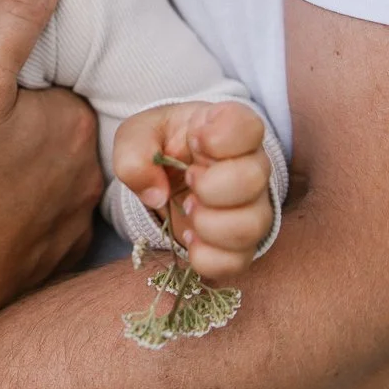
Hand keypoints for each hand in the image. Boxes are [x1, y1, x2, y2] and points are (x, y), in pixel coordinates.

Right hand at [0, 0, 102, 338]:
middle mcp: (90, 181)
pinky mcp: (45, 269)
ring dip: (34, 170)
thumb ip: (16, 13)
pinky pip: (45, 228)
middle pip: (70, 131)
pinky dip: (24, 217)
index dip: (41, 77)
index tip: (8, 80)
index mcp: (78, 129)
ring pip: (61, 180)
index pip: (73, 84)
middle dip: (39, 122)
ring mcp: (70, 231)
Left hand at [113, 100, 272, 281]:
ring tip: (187, 208)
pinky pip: (237, 261)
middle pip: (253, 180)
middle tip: (187, 179)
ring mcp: (252, 207)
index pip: (248, 127)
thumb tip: (156, 194)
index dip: (221, 137)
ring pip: (252, 226)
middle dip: (211, 185)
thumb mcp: (137, 134)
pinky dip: (207, 256)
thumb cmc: (162, 144)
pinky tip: (189, 237)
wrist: (168, 174)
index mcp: (230, 127)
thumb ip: (135, 152)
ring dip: (209, 223)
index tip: (195, 141)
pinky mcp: (242, 243)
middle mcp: (251, 166)